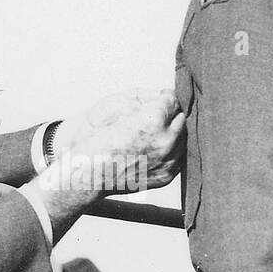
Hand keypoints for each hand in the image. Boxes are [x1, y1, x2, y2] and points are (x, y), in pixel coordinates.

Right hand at [50, 88, 184, 195]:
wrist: (89, 174)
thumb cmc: (97, 141)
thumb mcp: (117, 108)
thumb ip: (145, 100)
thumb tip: (162, 96)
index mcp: (153, 119)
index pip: (171, 99)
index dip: (163, 98)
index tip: (159, 99)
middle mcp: (165, 140)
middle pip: (181, 118)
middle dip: (170, 115)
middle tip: (158, 116)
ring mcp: (168, 160)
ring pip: (183, 138)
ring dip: (173, 133)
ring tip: (156, 133)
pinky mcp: (166, 175)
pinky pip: (178, 157)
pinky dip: (171, 151)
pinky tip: (157, 148)